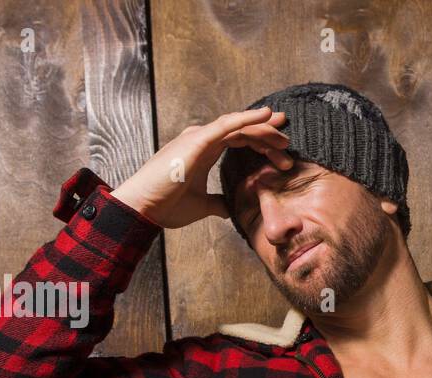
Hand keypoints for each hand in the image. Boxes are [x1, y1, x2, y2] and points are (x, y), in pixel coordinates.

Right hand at [110, 107, 291, 228]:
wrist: (144, 207)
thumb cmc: (165, 204)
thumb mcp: (201, 205)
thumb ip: (217, 202)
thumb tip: (229, 207)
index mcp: (203, 151)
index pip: (238, 139)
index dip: (260, 140)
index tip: (281, 147)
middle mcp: (202, 139)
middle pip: (241, 130)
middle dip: (266, 133)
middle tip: (287, 141)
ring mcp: (199, 137)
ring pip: (238, 125)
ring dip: (263, 129)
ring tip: (283, 136)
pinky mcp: (197, 140)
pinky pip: (227, 125)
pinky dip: (247, 118)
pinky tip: (265, 116)